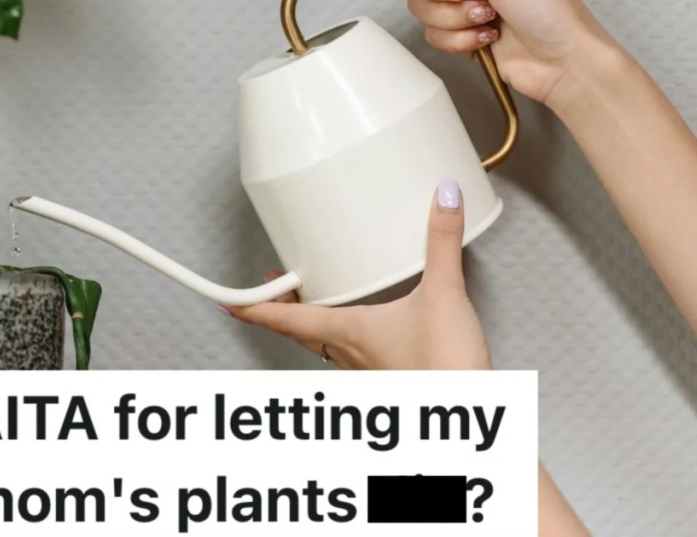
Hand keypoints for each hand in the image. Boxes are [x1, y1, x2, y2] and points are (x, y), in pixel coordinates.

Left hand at [223, 180, 489, 370]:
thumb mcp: (443, 295)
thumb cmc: (444, 368)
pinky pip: (354, 352)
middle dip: (283, 307)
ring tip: (314, 297)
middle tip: (274, 286)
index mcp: (346, 332)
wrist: (469, 410)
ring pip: (325, 344)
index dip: (251, 308)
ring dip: (314, 321)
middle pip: (301, 331)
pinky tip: (367, 323)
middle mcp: (349, 353)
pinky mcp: (389, 374)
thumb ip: (441, 243)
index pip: (284, 319)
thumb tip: (442, 200)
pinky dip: (347, 334)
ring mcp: (367, 369)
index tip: (227, 301)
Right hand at [407, 0, 619, 107]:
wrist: (562, 61)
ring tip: (488, 25)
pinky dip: (460, 43)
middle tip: (481, 8)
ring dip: (456, 25)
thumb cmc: (549, 14)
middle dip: (449, 7)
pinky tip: (488, 41)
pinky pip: (438, 41)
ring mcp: (469, 14)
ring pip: (428, 19)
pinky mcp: (467, 42)